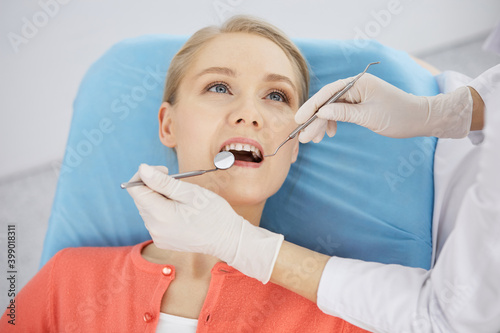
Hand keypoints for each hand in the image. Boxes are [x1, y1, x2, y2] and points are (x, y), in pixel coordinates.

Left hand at [126, 164, 283, 282]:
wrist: (227, 239)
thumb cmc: (213, 213)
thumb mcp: (189, 192)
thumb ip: (163, 182)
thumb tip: (142, 170)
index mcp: (160, 215)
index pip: (135, 190)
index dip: (145, 175)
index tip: (163, 171)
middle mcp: (154, 228)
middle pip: (141, 199)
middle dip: (153, 185)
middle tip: (175, 181)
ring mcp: (158, 236)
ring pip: (147, 209)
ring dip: (159, 198)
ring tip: (181, 198)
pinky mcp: (163, 240)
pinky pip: (155, 220)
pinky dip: (163, 210)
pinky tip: (180, 210)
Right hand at [295, 73, 472, 142]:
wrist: (419, 118)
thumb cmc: (398, 115)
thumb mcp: (369, 116)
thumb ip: (343, 113)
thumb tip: (321, 112)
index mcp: (358, 83)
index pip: (328, 93)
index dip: (312, 106)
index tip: (299, 119)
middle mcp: (356, 86)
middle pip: (328, 102)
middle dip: (314, 120)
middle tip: (303, 137)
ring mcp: (357, 95)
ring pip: (332, 109)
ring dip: (322, 124)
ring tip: (313, 140)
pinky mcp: (359, 104)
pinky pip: (340, 112)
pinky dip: (333, 123)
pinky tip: (329, 134)